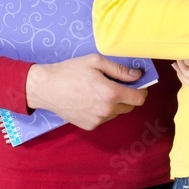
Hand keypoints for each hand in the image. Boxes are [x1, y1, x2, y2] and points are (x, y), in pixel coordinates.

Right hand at [25, 54, 146, 129]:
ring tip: (98, 91)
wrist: (46, 88)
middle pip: (130, 106)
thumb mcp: (96, 62)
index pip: (139, 98)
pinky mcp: (90, 126)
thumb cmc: (70, 71)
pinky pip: (105, 118)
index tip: (138, 84)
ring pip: (117, 112)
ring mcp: (98, 120)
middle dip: (127, 96)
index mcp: (111, 94)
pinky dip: (103, 110)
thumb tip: (138, 76)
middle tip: (114, 84)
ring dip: (115, 103)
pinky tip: (90, 100)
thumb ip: (120, 70)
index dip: (142, 90)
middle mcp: (107, 110)